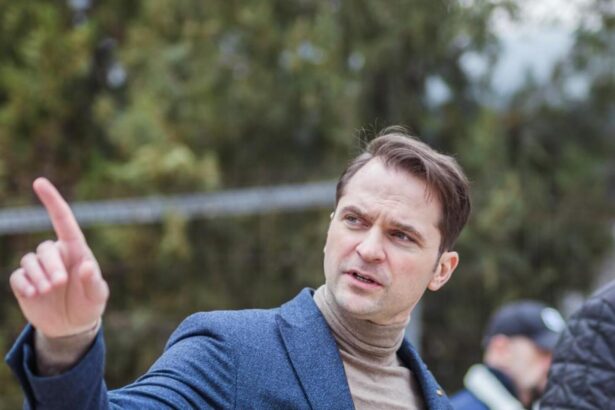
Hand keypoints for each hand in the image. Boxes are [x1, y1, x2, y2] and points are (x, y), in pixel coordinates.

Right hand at [9, 178, 108, 337]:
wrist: (70, 326)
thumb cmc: (89, 305)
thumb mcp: (97, 297)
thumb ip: (93, 282)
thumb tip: (87, 265)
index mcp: (76, 251)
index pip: (63, 221)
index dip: (52, 201)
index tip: (39, 182)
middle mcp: (55, 255)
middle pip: (45, 249)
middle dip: (51, 266)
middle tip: (59, 284)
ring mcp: (38, 268)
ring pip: (29, 261)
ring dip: (38, 276)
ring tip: (47, 292)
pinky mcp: (24, 282)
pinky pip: (17, 276)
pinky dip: (24, 284)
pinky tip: (34, 295)